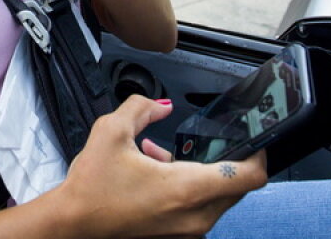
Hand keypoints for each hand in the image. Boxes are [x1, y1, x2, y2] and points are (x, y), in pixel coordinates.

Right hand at [50, 95, 267, 237]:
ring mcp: (188, 232)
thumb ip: (141, 108)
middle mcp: (195, 216)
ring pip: (217, 198)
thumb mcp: (111, 131)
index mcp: (187, 189)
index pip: (249, 176)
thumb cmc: (91, 187)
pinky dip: (188, 191)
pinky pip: (199, 211)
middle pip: (236, 186)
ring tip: (161, 156)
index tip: (254, 139)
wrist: (72, 224)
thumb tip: (161, 106)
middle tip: (198, 142)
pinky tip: (156, 173)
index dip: (258, 153)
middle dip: (221, 160)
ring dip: (201, 174)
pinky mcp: (177, 237)